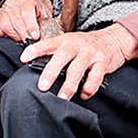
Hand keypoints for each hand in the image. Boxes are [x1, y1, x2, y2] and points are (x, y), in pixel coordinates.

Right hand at [0, 0, 52, 41]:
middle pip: (15, 20)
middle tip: (30, 41)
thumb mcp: (47, 12)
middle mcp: (13, 1)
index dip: (30, 25)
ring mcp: (3, 8)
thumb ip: (46, 22)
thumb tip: (45, 36)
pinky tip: (9, 35)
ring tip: (21, 38)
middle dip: (24, 34)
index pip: (26, 10)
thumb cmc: (38, 7)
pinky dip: (0, 33)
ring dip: (14, 35)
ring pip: (4, 24)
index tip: (34, 36)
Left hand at [20, 24, 137, 100]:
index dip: (35, 50)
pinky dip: (89, 88)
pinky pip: (95, 77)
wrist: (114, 39)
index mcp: (65, 40)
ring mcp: (90, 53)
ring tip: (62, 97)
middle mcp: (76, 45)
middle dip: (51, 72)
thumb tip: (36, 67)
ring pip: (77, 69)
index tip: (23, 58)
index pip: (47, 44)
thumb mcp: (70, 43)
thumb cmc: (87, 45)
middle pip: (62, 57)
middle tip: (42, 87)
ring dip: (69, 85)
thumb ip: (56, 53)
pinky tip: (84, 94)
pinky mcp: (102, 63)